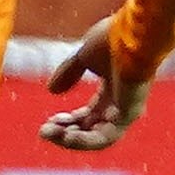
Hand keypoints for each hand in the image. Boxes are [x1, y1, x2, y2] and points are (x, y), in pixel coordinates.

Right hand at [39, 16, 150, 151]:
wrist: (130, 34)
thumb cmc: (113, 39)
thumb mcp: (83, 56)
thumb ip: (69, 72)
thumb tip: (51, 90)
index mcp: (112, 90)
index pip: (89, 116)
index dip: (68, 121)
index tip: (48, 121)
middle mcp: (120, 104)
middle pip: (91, 129)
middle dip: (65, 133)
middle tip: (43, 132)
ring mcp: (126, 110)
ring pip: (98, 138)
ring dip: (71, 140)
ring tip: (48, 134)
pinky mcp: (129, 114)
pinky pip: (105, 137)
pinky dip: (84, 140)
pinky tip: (64, 136)